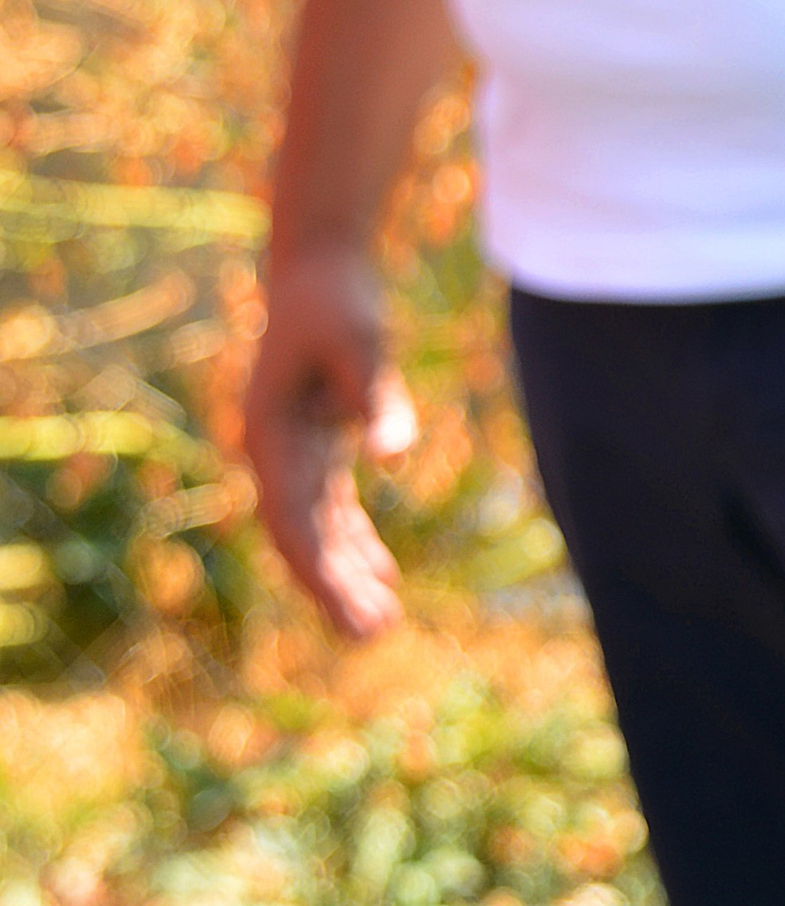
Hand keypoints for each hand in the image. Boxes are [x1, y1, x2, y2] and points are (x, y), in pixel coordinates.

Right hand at [243, 240, 415, 639]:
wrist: (319, 267)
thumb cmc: (338, 301)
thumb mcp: (364, 344)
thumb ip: (378, 399)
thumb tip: (393, 457)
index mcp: (270, 436)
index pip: (293, 522)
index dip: (321, 572)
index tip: (351, 612)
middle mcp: (275, 452)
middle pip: (304, 536)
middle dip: (335, 589)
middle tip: (373, 638)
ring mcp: (294, 449)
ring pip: (318, 527)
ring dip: (346, 573)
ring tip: (380, 623)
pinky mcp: (319, 440)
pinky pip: (332, 506)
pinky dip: (355, 540)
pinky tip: (381, 574)